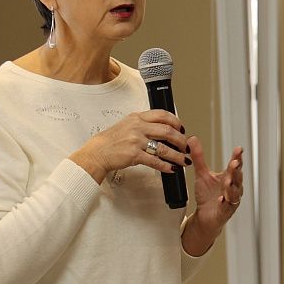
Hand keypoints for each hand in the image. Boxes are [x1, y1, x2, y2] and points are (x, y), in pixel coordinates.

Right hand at [71, 110, 189, 181]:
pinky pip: (155, 161)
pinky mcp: (134, 155)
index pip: (162, 114)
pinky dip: (166, 166)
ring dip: (177, 155)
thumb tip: (160, 128)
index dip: (176, 121)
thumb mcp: (126, 124)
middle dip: (181, 140)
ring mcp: (136, 141)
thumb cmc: (110, 141)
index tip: (182, 129)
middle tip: (186, 146)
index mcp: (137, 117)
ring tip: (183, 160)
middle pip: (167, 130)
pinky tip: (171, 168)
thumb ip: (142, 124)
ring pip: (164, 147)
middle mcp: (138, 127)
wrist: (97, 152)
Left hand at [188, 137, 243, 230]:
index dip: (237, 157)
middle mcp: (232, 188)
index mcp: (228, 177)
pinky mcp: (225, 211)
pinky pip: (227, 206)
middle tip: (235, 163)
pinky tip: (222, 199)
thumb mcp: (202, 174)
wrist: (205, 216)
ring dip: (232, 186)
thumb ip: (199, 157)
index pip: (234, 165)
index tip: (239, 149)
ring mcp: (230, 200)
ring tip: (228, 180)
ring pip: (234, 192)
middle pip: (237, 177)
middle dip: (236, 170)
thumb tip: (192, 140)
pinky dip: (225, 202)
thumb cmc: (208, 195)